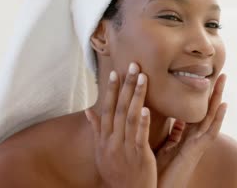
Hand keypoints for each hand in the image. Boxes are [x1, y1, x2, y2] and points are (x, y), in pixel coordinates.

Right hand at [84, 63, 155, 187]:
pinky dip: (143, 122)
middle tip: (133, 65)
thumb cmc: (116, 171)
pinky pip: (140, 137)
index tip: (115, 72)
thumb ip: (97, 129)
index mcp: (104, 138)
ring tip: (143, 78)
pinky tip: (147, 109)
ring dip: (136, 96)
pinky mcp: (139, 155)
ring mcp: (125, 148)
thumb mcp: (101, 151)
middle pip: (119, 108)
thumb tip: (89, 110)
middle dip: (126, 86)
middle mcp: (112, 141)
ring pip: (130, 118)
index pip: (107, 109)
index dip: (111, 90)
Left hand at [156, 74, 227, 187]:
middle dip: (213, 92)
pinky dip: (217, 119)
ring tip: (223, 80)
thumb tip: (173, 118)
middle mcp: (195, 137)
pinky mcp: (197, 151)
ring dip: (218, 98)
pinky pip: (210, 132)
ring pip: (211, 116)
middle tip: (220, 73)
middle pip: (207, 110)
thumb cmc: (160, 171)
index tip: (205, 79)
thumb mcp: (165, 145)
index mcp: (187, 135)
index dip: (202, 96)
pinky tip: (223, 105)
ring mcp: (198, 143)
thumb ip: (173, 132)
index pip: (196, 111)